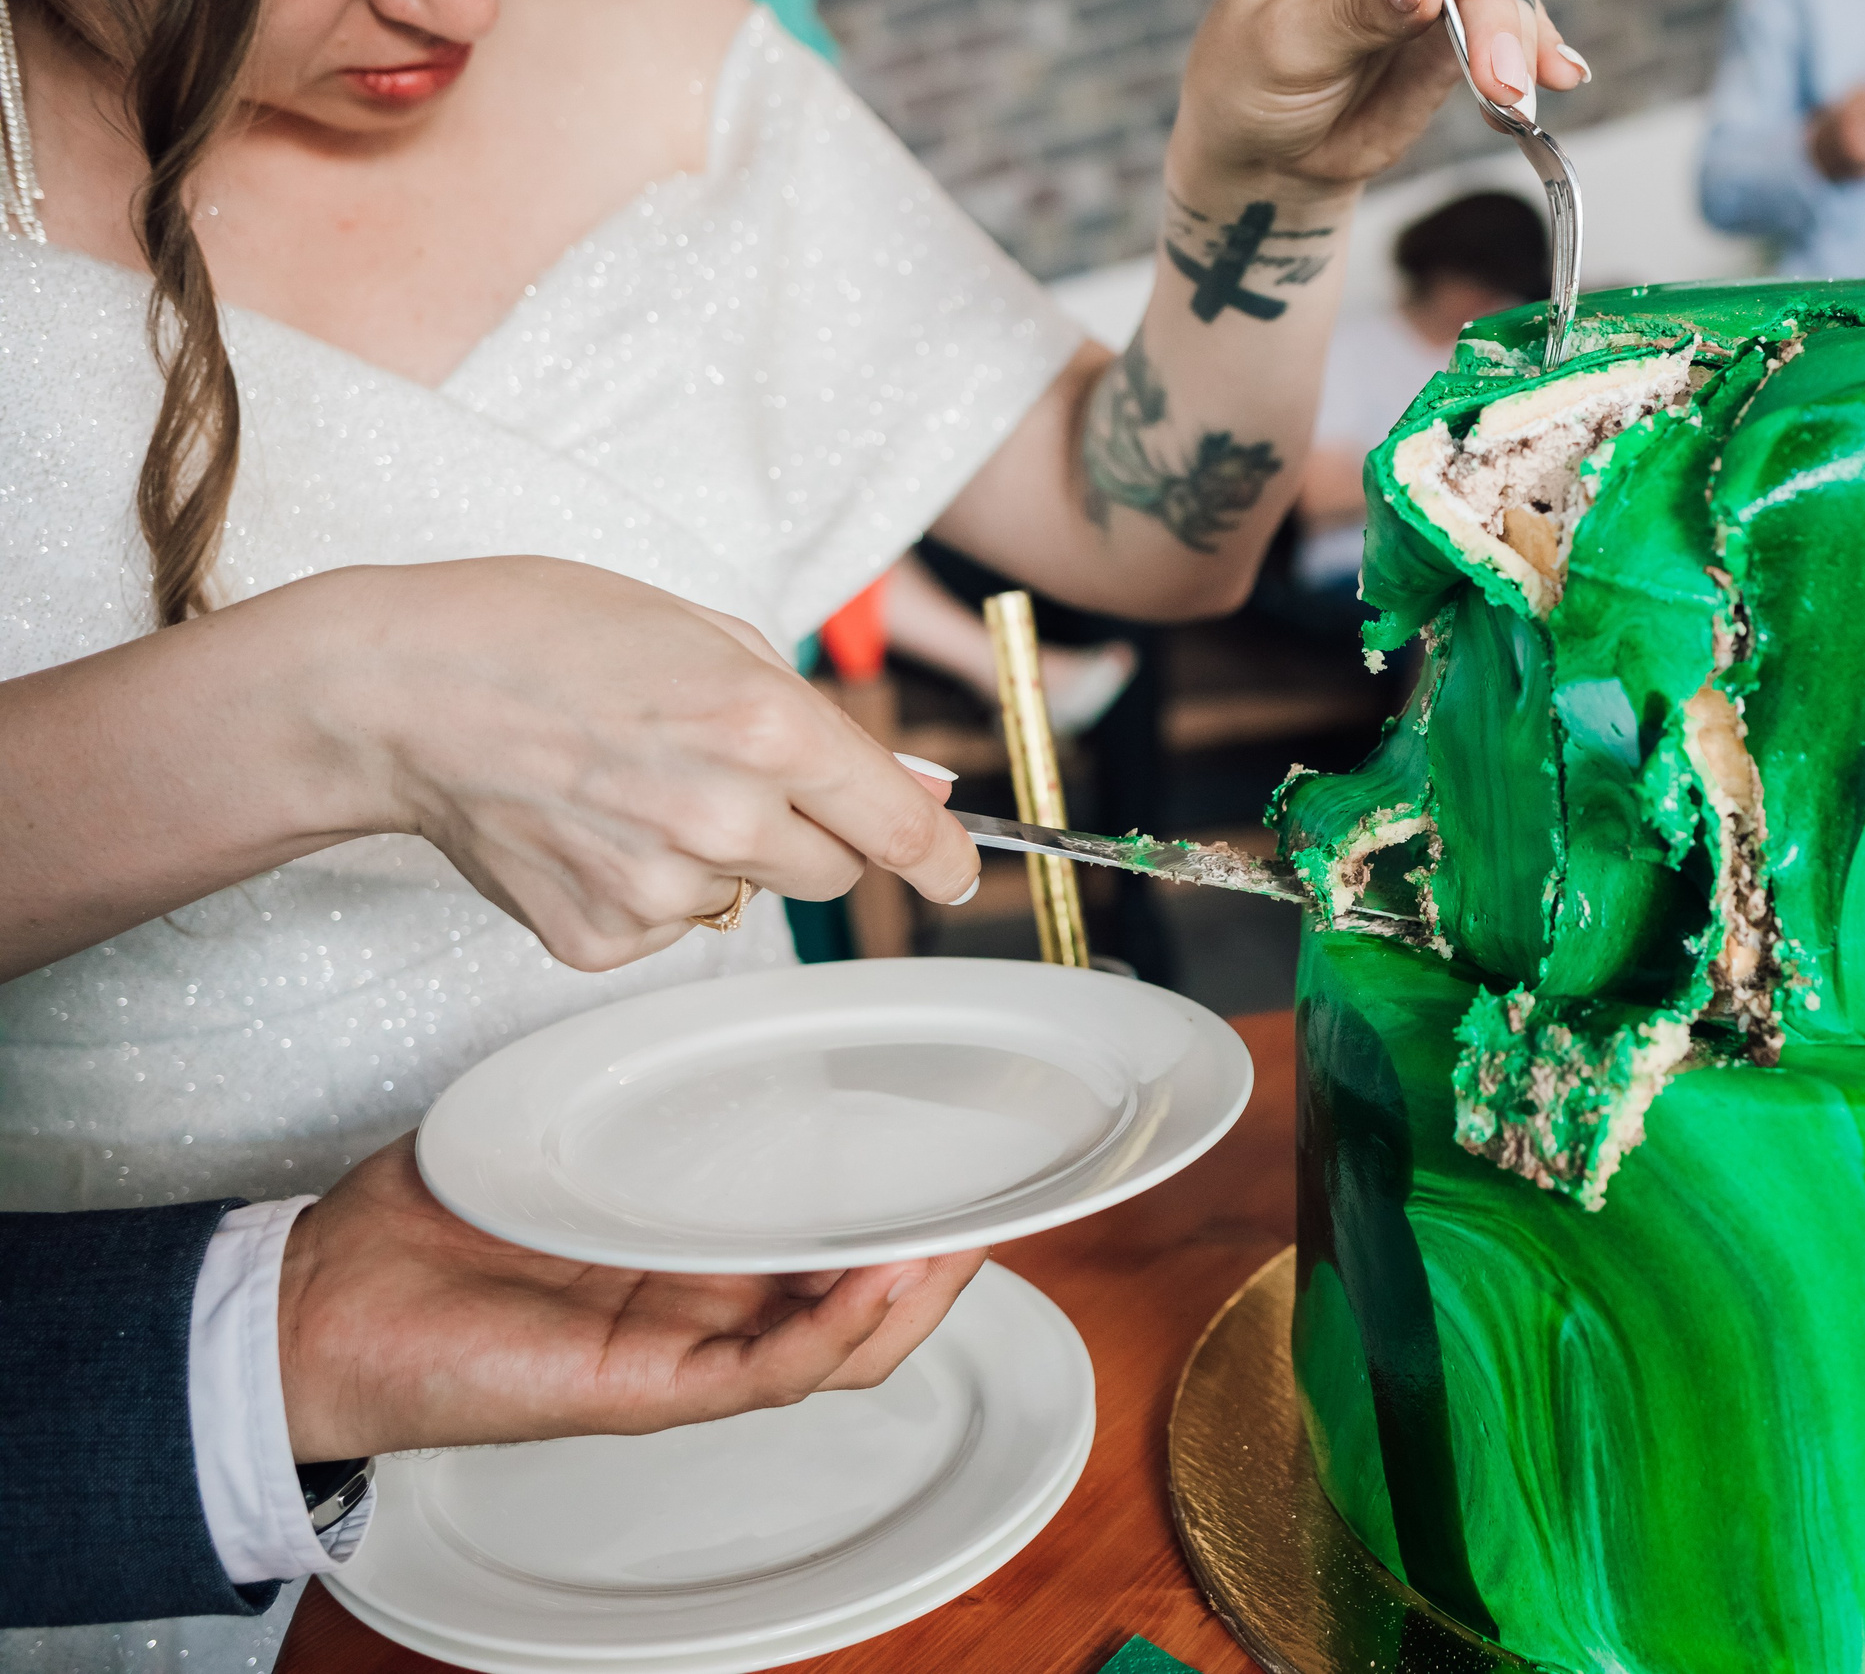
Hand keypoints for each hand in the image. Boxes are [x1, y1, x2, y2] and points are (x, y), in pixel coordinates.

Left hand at [276, 1135, 987, 1460]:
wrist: (323, 1298)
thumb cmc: (438, 1217)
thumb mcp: (570, 1129)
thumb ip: (646, 1090)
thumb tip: (720, 1011)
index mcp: (701, 1259)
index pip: (836, 1248)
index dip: (913, 1211)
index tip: (968, 1154)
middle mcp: (709, 1312)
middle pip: (865, 1304)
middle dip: (947, 1254)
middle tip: (1003, 1193)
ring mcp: (686, 1356)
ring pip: (842, 1346)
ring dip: (914, 1293)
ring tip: (963, 1234)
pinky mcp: (648, 1390)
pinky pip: (772, 1373)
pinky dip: (840, 1331)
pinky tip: (881, 1279)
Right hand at [310, 557, 978, 972]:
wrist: (395, 690)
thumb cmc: (544, 633)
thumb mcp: (707, 632)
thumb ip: (818, 718)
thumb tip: (918, 791)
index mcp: (767, 728)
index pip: (898, 827)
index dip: (941, 858)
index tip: (956, 874)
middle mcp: (725, 817)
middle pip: (830, 872)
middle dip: (806, 832)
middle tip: (722, 772)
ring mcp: (660, 889)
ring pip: (745, 896)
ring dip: (716, 854)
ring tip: (628, 784)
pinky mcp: (600, 939)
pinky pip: (668, 926)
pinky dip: (643, 887)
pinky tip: (585, 826)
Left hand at [1173, 0, 1586, 196]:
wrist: (1269, 154)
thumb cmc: (1252, 82)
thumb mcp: (1290, 44)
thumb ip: (1360, 11)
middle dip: (1493, 2)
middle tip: (1497, 71)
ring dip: (1521, 36)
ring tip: (1512, 94)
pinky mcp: (1461, 31)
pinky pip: (1513, 30)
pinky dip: (1539, 53)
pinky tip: (1557, 74)